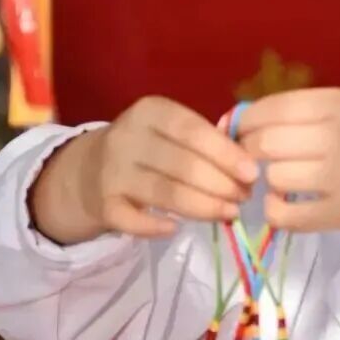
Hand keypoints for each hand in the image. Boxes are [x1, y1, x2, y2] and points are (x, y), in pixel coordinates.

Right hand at [29, 98, 258, 242]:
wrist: (87, 170)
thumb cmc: (146, 149)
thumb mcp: (168, 132)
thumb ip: (203, 142)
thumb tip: (247, 167)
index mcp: (150, 112)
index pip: (192, 131)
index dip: (225, 153)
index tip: (252, 173)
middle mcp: (127, 137)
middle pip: (183, 164)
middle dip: (221, 184)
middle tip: (244, 198)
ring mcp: (112, 172)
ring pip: (165, 193)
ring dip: (203, 206)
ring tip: (229, 214)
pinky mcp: (103, 204)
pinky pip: (134, 220)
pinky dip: (157, 226)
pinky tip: (178, 228)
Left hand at [236, 88, 339, 260]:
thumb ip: (320, 109)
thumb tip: (259, 117)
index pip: (271, 108)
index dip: (247, 121)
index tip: (245, 132)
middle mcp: (336, 134)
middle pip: (263, 142)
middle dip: (252, 153)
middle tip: (260, 161)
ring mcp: (339, 176)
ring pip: (272, 176)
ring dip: (271, 181)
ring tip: (286, 183)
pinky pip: (285, 214)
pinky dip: (278, 211)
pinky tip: (290, 206)